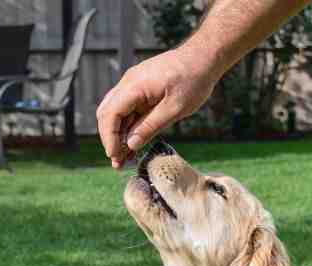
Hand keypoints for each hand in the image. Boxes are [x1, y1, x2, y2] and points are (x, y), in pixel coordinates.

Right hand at [96, 46, 219, 168]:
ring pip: (116, 113)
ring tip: (124, 158)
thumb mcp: (175, 108)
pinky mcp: (141, 88)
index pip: (110, 114)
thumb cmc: (193, 80)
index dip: (109, 137)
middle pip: (107, 113)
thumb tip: (130, 144)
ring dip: (118, 135)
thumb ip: (151, 126)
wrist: (204, 57)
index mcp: (134, 86)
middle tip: (118, 162)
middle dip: (110, 139)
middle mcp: (129, 83)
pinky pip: (128, 109)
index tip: (115, 156)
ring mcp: (134, 84)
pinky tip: (133, 144)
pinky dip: (128, 126)